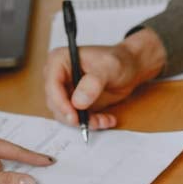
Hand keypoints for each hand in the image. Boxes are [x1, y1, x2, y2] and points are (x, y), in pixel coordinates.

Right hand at [42, 28, 167, 129]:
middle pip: (55, 103)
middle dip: (73, 116)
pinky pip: (77, 119)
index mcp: (59, 61)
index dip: (60, 103)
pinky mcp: (75, 103)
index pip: (51, 85)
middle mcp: (58, 76)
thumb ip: (94, 83)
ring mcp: (66, 91)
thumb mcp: (109, 68)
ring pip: (65, 115)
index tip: (74, 116)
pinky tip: (107, 120)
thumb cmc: (119, 60)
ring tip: (104, 120)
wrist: (130, 67)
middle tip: (91, 122)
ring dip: (85, 122)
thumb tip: (78, 102)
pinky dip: (92, 123)